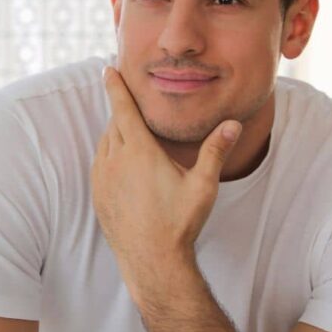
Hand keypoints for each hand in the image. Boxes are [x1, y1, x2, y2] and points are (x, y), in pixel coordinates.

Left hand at [90, 67, 241, 304]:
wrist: (151, 261)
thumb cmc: (179, 223)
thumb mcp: (202, 186)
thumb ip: (216, 151)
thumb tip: (233, 124)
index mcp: (139, 151)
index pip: (123, 109)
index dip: (115, 87)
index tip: (108, 69)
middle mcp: (115, 160)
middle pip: (114, 124)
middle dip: (121, 111)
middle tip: (129, 102)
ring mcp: (102, 179)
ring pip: (105, 144)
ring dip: (116, 134)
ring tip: (132, 135)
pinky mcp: (97, 195)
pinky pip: (99, 164)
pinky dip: (109, 156)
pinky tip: (123, 164)